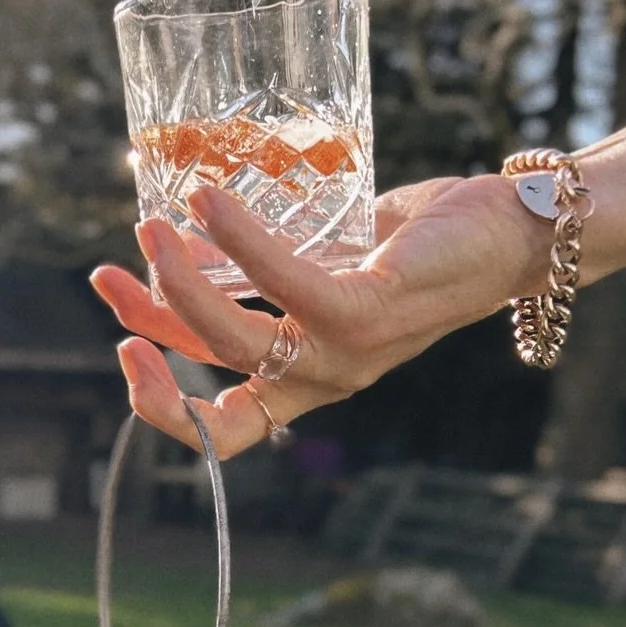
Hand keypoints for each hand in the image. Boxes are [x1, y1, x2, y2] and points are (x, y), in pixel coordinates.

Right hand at [90, 175, 553, 455]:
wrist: (519, 233)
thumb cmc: (429, 243)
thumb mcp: (332, 258)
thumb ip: (273, 260)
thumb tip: (193, 224)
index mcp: (312, 376)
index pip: (227, 427)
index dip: (164, 408)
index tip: (122, 347)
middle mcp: (325, 379)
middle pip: (214, 395)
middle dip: (148, 335)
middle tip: (106, 275)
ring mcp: (346, 352)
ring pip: (233, 340)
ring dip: (178, 284)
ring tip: (149, 224)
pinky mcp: (368, 310)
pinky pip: (280, 280)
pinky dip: (234, 238)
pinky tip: (206, 199)